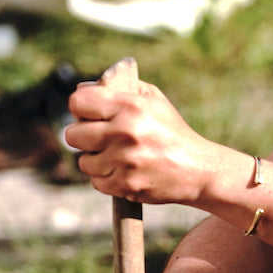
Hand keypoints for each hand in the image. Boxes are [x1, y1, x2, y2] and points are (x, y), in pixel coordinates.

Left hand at [65, 59, 218, 205]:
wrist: (199, 170)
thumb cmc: (173, 133)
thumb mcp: (155, 101)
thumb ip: (121, 88)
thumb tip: (82, 88)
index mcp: (130, 106)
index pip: (78, 102)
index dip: (81, 109)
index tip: (89, 115)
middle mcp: (125, 132)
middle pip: (72, 135)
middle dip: (84, 137)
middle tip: (101, 139)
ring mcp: (124, 161)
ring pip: (84, 162)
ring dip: (96, 161)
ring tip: (117, 157)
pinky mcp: (126, 185)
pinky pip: (97, 182)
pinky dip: (107, 179)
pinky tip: (124, 172)